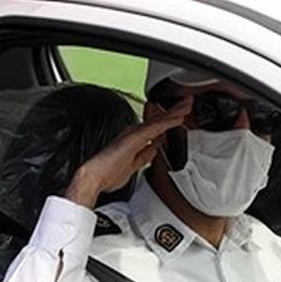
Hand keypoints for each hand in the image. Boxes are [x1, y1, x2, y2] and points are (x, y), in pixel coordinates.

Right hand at [63, 97, 190, 208]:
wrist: (92, 178)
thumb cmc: (106, 175)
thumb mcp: (134, 165)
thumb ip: (146, 155)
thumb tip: (155, 149)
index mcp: (133, 139)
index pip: (156, 127)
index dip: (170, 119)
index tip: (181, 115)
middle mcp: (134, 133)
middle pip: (159, 120)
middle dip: (175, 111)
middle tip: (188, 103)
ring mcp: (134, 134)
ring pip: (159, 120)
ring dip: (174, 112)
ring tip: (188, 105)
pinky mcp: (134, 138)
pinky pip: (155, 128)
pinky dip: (168, 122)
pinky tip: (179, 118)